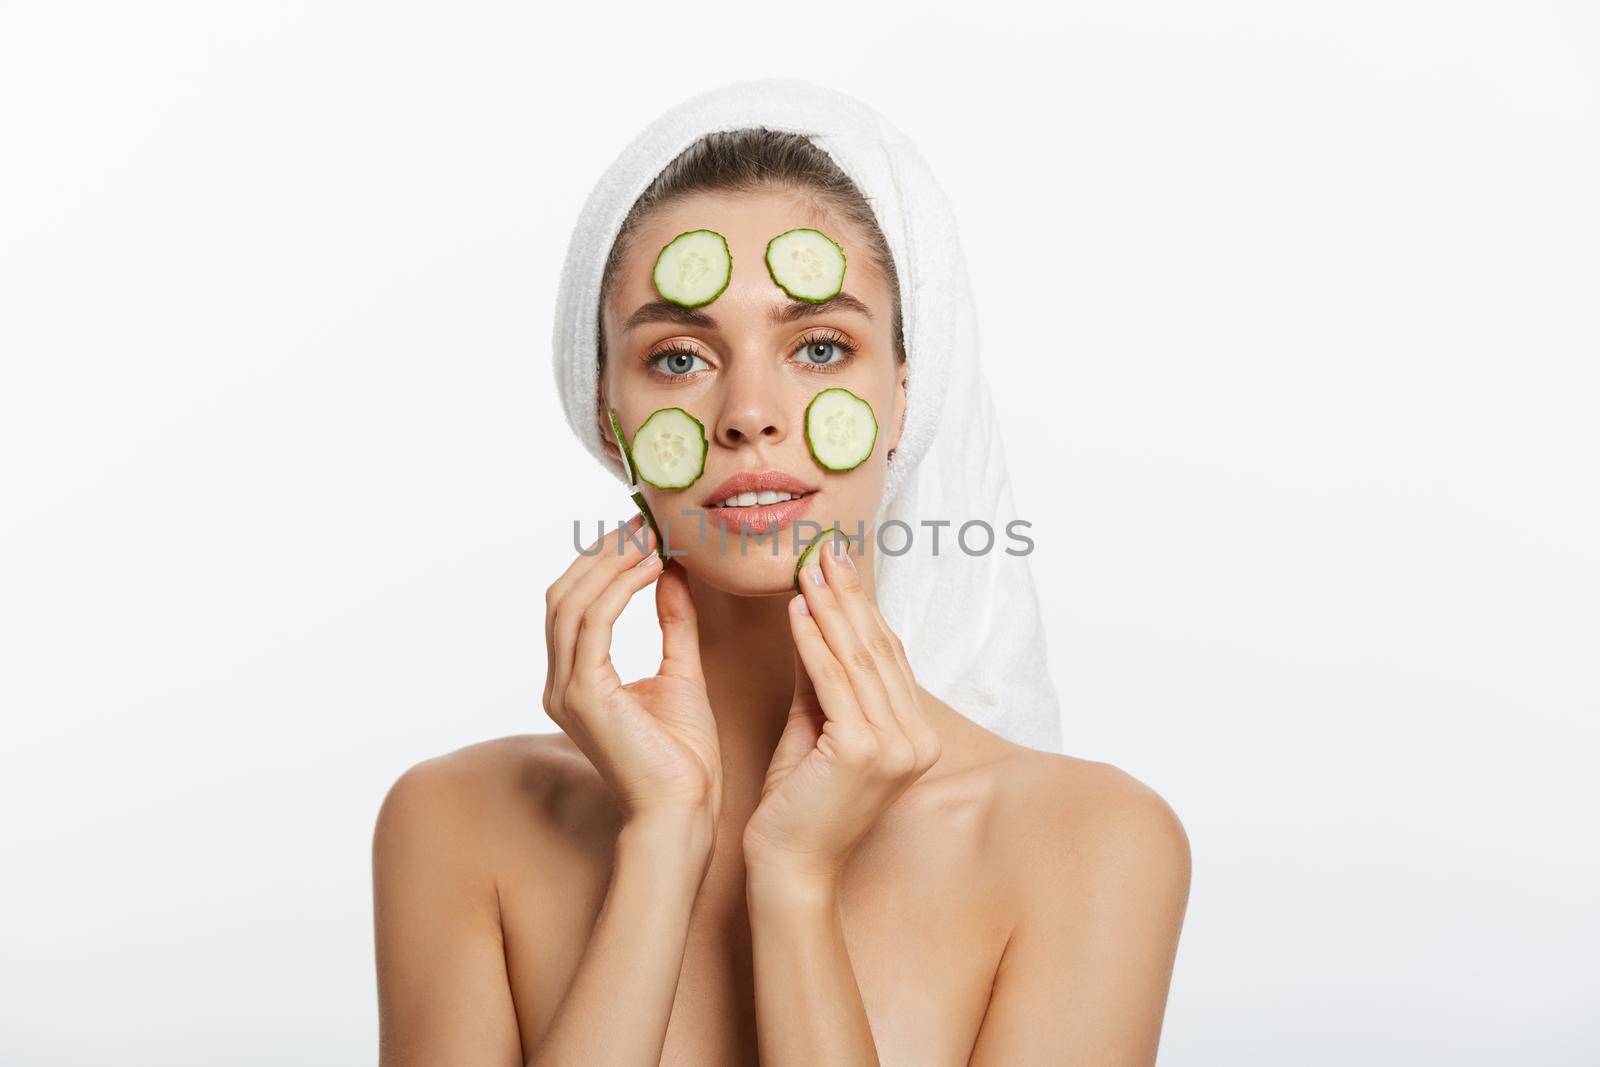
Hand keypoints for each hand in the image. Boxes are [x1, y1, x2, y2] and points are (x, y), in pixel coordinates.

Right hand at [544, 516, 721, 832]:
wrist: (685, 812)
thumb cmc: (684, 758)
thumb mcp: (681, 673)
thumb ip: (674, 623)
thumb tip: (672, 572)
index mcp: (576, 680)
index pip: (575, 603)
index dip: (604, 562)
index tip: (644, 531)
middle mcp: (560, 683)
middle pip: (564, 594)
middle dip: (603, 553)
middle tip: (645, 523)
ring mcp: (566, 690)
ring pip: (573, 602)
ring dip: (612, 563)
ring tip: (652, 538)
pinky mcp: (583, 696)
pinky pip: (592, 624)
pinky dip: (619, 589)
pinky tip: (652, 568)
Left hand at [742, 535, 941, 886]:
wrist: (788, 866)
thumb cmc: (797, 802)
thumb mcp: (814, 725)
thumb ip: (819, 675)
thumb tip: (810, 614)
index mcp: (915, 735)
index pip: (886, 656)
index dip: (861, 606)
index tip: (836, 563)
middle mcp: (916, 740)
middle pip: (876, 651)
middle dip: (848, 594)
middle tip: (824, 548)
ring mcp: (896, 747)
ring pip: (858, 660)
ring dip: (830, 607)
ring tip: (808, 566)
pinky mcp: (865, 752)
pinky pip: (834, 683)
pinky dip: (813, 641)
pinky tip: (796, 609)